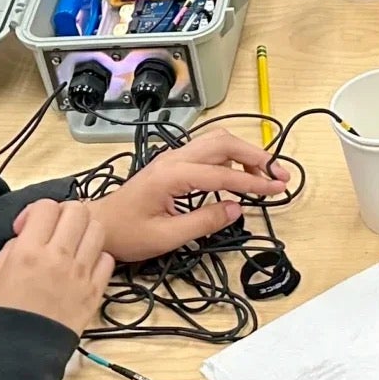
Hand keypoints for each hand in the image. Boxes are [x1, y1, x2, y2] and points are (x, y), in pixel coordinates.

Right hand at [0, 200, 111, 337]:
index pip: (46, 207)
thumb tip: (26, 236)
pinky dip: (97, 256)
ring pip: (98, 230)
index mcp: (28, 252)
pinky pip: (108, 260)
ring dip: (84, 231)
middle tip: (55, 229)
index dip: (36, 211)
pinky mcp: (94, 293)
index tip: (28, 227)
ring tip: (72, 245)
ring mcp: (80, 276)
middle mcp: (58, 259)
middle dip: (64, 214)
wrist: (17, 356)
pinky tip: (83, 266)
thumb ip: (10, 249)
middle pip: (77, 211)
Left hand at [71, 127, 289, 263]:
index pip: (223, 174)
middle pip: (224, 143)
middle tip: (279, 176)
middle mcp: (173, 159)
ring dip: (245, 153)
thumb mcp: (166, 236)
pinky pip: (207, 152)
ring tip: (265, 176)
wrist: (99, 225)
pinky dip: (230, 157)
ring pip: (217, 142)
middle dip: (256, 156)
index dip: (254, 181)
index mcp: (171, 176)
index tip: (277, 189)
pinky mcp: (172, 164)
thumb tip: (236, 209)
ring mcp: (172, 158)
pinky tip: (240, 175)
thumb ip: (203, 222)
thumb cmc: (126, 233)